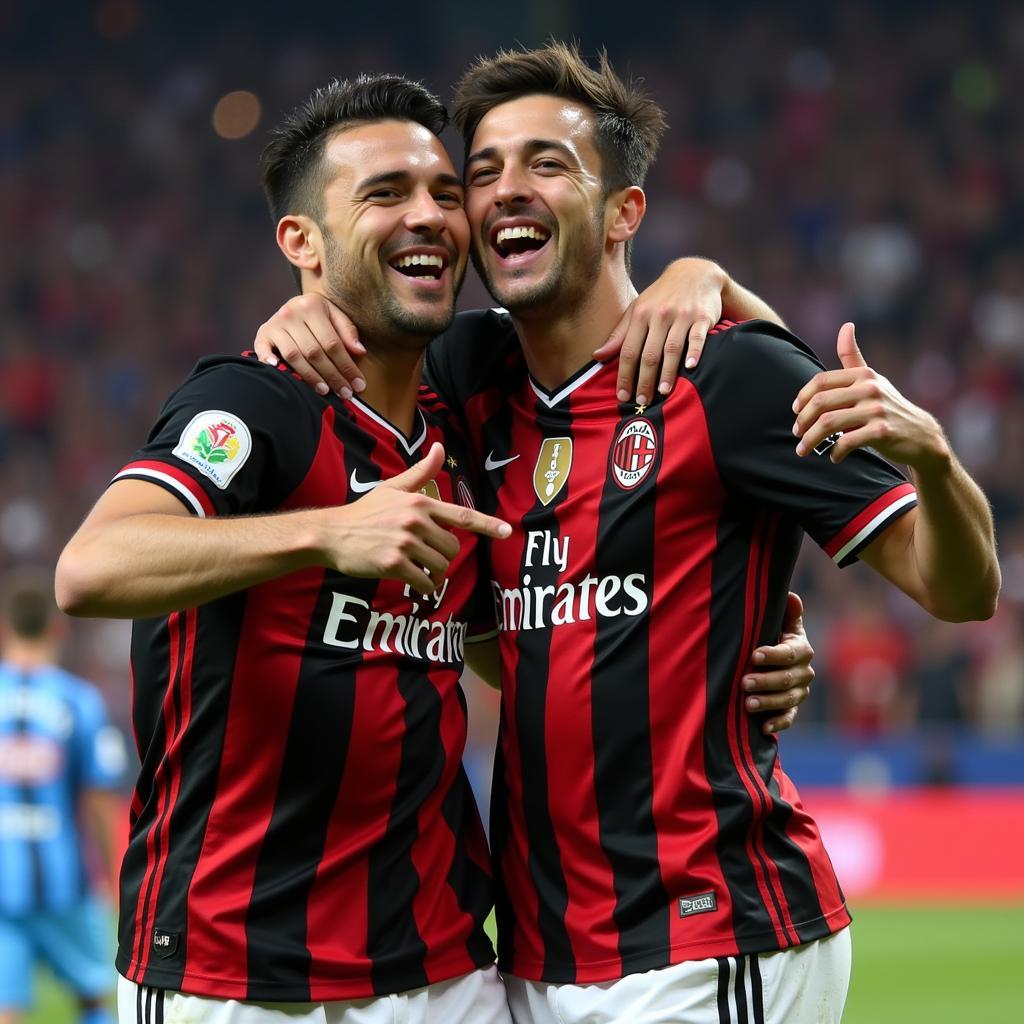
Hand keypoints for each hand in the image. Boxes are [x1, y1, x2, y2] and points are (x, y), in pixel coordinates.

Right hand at [253, 293, 366, 398]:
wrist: (293, 304)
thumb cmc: (319, 315)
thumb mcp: (336, 316)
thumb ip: (348, 332)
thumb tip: (360, 352)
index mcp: (312, 306)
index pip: (332, 343)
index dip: (347, 366)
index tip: (358, 384)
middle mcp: (291, 313)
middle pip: (314, 352)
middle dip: (332, 376)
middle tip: (345, 393)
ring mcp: (275, 324)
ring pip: (294, 356)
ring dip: (310, 376)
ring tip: (325, 391)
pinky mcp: (262, 333)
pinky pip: (264, 351)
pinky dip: (271, 363)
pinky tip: (285, 375)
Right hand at [320, 443, 510, 595]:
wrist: (331, 534)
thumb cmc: (365, 512)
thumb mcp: (393, 488)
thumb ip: (421, 472)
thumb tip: (440, 446)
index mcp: (420, 502)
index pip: (461, 515)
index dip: (487, 525)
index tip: (506, 532)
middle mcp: (415, 520)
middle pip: (452, 548)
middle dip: (444, 557)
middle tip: (426, 558)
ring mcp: (404, 542)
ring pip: (440, 567)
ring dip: (434, 575)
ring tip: (418, 570)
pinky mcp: (393, 564)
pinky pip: (424, 583)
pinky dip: (423, 587)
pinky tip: (412, 581)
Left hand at [592, 257, 725, 404]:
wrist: (695, 273)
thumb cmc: (661, 297)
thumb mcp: (637, 310)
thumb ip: (619, 334)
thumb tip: (596, 356)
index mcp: (641, 315)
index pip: (629, 350)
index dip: (624, 374)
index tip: (622, 395)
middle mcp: (660, 315)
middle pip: (649, 353)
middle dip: (644, 379)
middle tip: (642, 400)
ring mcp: (682, 315)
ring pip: (672, 348)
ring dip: (667, 372)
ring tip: (663, 392)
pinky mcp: (702, 316)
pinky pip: (698, 337)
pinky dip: (695, 352)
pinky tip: (690, 367)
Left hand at [743, 592, 813, 734]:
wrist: (773, 659)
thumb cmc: (771, 635)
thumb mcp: (778, 622)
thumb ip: (785, 612)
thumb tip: (791, 596)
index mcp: (801, 648)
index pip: (790, 653)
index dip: (773, 654)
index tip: (754, 655)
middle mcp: (804, 671)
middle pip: (787, 679)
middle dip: (766, 681)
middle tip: (744, 682)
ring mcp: (799, 691)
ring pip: (787, 699)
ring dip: (768, 702)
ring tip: (747, 704)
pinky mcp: (792, 708)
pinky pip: (789, 718)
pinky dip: (778, 723)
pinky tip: (764, 727)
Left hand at [792, 323, 949, 467]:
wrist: (921, 435)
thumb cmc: (887, 406)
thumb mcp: (872, 380)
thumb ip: (853, 357)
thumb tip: (846, 325)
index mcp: (863, 375)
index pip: (821, 382)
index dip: (802, 397)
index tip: (795, 412)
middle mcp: (870, 389)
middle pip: (820, 403)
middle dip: (803, 421)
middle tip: (797, 434)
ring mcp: (877, 410)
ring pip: (829, 423)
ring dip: (810, 440)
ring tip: (804, 450)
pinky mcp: (882, 432)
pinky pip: (846, 442)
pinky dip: (835, 452)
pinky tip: (833, 457)